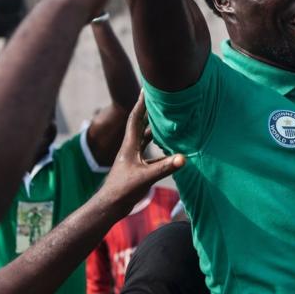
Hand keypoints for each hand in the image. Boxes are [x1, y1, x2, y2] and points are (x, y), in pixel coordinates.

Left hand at [98, 92, 184, 213]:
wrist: (110, 205)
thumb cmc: (123, 190)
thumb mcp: (145, 178)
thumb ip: (164, 168)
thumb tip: (183, 158)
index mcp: (130, 145)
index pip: (136, 118)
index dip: (142, 103)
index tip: (147, 88)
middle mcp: (131, 147)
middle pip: (141, 123)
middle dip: (149, 110)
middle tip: (159, 96)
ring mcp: (134, 157)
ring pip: (146, 137)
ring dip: (155, 127)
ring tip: (167, 117)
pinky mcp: (138, 166)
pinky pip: (150, 150)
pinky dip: (158, 145)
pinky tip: (168, 146)